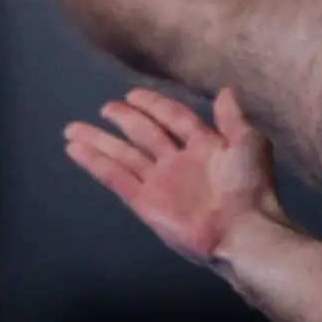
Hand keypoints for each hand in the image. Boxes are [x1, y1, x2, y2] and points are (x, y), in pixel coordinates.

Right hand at [64, 87, 279, 264]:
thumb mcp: (248, 143)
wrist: (243, 229)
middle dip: (125, 120)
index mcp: (205, 146)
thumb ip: (233, 118)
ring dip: (99, 141)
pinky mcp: (145, 202)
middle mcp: (178, 162)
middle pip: (145, 134)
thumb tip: (226, 91)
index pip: (175, 118)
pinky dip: (95, 163)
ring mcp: (160, 183)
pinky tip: (75, 149)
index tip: (133, 94)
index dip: (156, 105)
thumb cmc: (249, 185)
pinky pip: (116, 178)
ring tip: (72, 128)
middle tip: (106, 108)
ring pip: (124, 155)